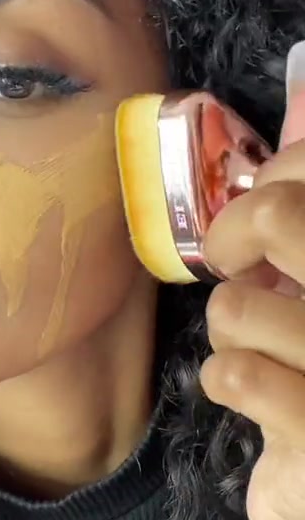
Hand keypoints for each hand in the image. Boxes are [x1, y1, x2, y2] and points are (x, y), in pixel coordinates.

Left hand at [200, 42, 304, 519]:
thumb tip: (296, 127)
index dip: (293, 162)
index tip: (271, 180)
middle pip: (288, 217)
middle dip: (240, 228)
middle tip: (229, 254)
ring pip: (243, 305)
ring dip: (229, 324)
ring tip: (250, 343)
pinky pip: (234, 373)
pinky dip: (222, 378)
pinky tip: (245, 392)